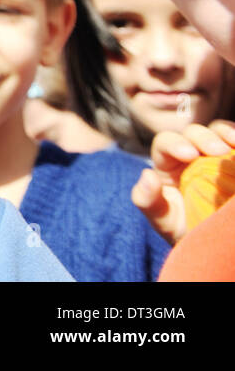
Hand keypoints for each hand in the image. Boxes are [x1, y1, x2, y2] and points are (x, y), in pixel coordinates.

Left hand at [132, 120, 234, 243]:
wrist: (212, 241)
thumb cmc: (183, 228)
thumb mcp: (163, 220)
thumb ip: (146, 200)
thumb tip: (147, 174)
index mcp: (167, 164)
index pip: (165, 143)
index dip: (175, 144)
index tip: (191, 154)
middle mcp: (190, 154)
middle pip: (193, 133)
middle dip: (204, 137)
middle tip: (219, 150)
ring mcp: (214, 155)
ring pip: (217, 131)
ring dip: (226, 133)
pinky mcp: (231, 161)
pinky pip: (234, 143)